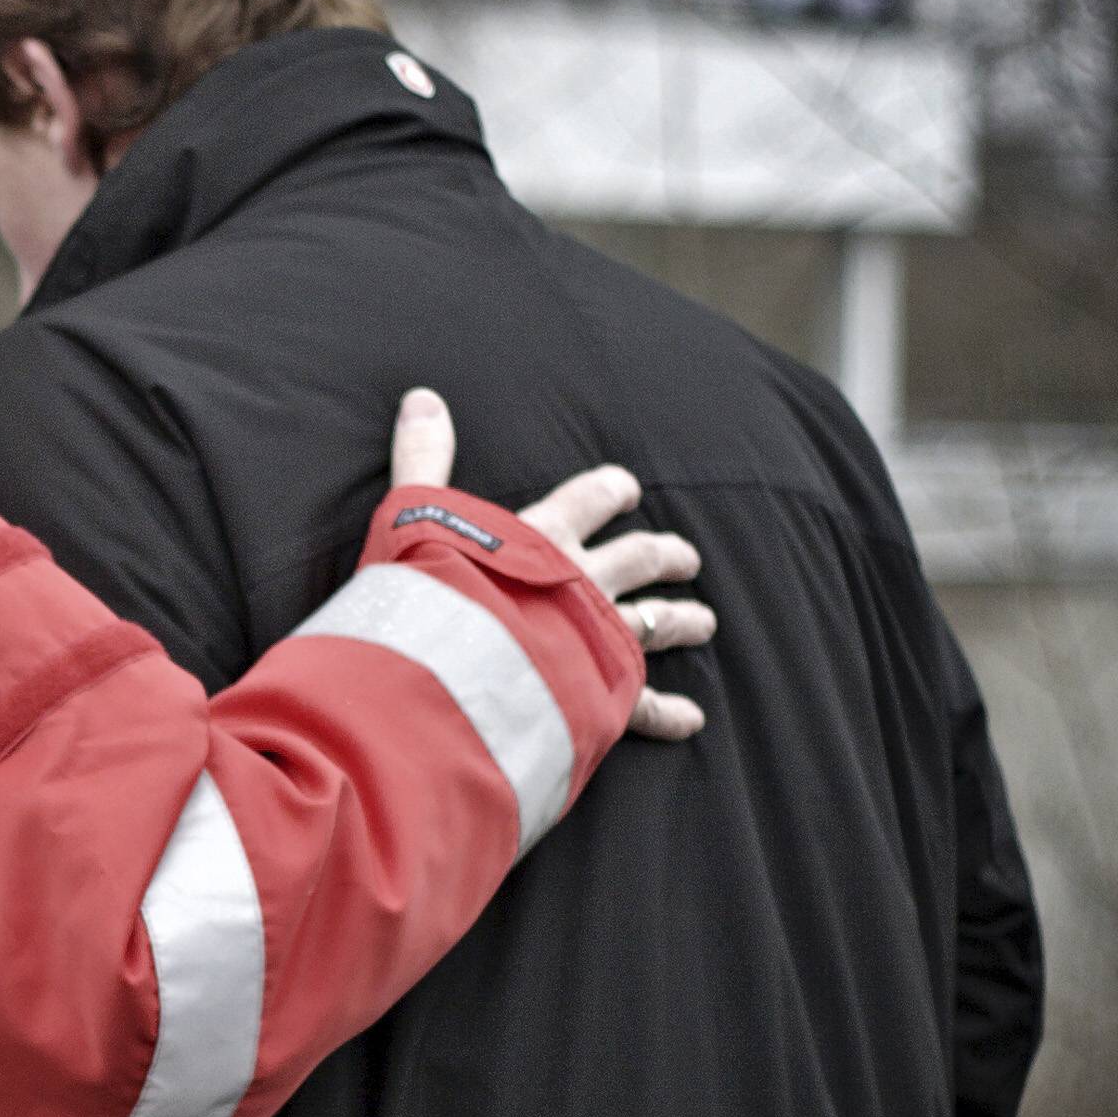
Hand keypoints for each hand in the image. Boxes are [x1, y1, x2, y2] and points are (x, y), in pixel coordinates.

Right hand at [388, 387, 711, 740]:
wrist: (454, 665)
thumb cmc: (430, 588)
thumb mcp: (414, 512)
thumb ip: (422, 458)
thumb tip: (421, 396)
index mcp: (546, 538)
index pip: (589, 501)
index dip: (611, 491)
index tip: (628, 489)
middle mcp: (583, 582)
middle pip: (639, 559)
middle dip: (664, 555)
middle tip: (686, 557)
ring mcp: (598, 638)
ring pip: (655, 622)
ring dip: (681, 620)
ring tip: (703, 622)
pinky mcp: (601, 693)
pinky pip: (643, 705)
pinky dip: (668, 712)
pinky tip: (692, 720)